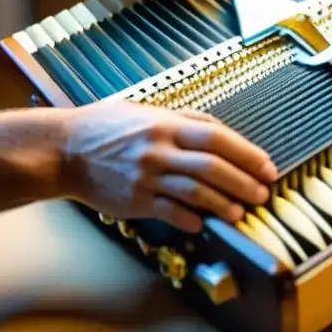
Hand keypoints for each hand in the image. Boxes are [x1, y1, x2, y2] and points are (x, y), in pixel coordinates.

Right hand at [58, 101, 277, 232]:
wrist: (65, 150)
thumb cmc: (106, 127)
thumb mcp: (145, 109)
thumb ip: (183, 118)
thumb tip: (219, 130)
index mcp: (165, 124)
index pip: (217, 137)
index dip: (247, 154)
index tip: (266, 167)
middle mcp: (159, 149)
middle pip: (213, 167)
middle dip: (243, 182)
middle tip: (262, 194)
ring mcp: (147, 177)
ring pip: (196, 193)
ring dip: (223, 204)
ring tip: (239, 212)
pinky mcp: (136, 200)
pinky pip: (171, 213)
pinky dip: (192, 219)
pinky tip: (204, 222)